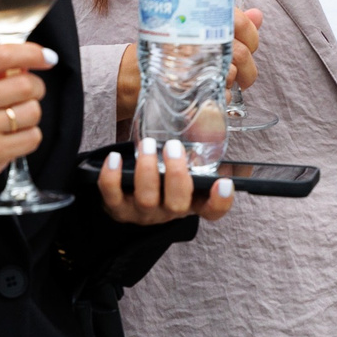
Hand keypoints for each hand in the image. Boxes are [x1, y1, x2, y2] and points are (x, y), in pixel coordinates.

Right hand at [0, 42, 51, 189]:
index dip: (31, 53)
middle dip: (35, 88)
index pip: (1, 56)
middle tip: (26, 95)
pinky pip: (33, 137)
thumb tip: (33, 61)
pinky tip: (12, 137)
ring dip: (31, 114)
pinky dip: (29, 136)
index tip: (48, 58)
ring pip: (33, 112)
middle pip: (26, 85)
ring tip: (14, 119)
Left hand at [96, 135, 235, 225]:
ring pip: (147, 199)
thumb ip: (197, 155)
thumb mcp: (183, 171)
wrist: (131, 199)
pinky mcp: (118, 209)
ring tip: (147, 145)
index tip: (224, 183)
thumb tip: (211, 123)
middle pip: (177, 204)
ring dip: (147, 170)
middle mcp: (168, 211)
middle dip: (176, 174)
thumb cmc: (163, 180)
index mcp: (191, 202)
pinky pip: (112, 196)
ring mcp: (143, 213)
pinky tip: (114, 158)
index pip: (212, 211)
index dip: (220, 201)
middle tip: (173, 147)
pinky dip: (112, 177)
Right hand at [115, 8, 260, 127]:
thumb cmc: (168, 51)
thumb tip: (257, 15)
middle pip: (240, 52)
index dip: (252, 35)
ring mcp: (192, 63)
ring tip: (219, 81)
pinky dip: (221, 96)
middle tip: (244, 75)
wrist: (134, 74)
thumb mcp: (197, 30)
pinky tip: (210, 92)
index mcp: (200, 19)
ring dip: (231, 81)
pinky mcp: (188, 87)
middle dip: (248, 67)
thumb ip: (231, 23)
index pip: (240, 22)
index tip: (250, 44)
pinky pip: (220, 94)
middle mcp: (196, 38)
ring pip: (231, 73)